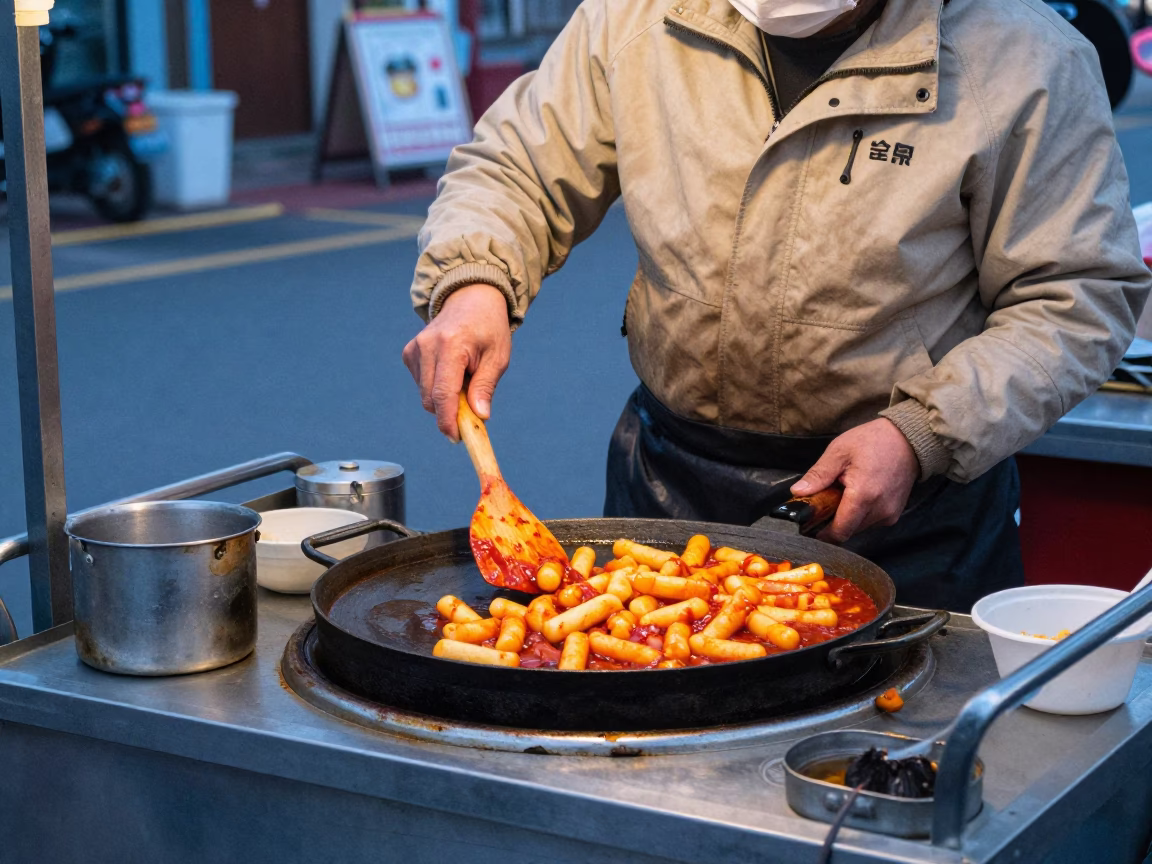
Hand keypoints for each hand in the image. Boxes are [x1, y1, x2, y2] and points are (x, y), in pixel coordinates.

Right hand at [402, 283, 511, 439]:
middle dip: (449, 412)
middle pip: (430, 398)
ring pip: (424, 394)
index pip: (443, 393)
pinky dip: (435, 387)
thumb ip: (485, 387)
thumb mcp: (497, 357)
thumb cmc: (488, 328)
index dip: (448, 420)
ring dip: (443, 398)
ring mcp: (415, 348)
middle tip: (471, 408)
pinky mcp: (409, 352)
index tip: (456, 437)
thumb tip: (479, 416)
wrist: (471, 299)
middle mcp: (427, 345)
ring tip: (464, 378)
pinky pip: (420, 384)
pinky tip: (450, 371)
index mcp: (451, 345)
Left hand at [790, 419, 918, 542]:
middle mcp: (879, 510)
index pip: (839, 531)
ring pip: (858, 527)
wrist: (909, 438)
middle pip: (848, 530)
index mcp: (863, 496)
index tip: (810, 524)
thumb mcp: (839, 452)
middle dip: (833, 520)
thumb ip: (818, 475)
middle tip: (826, 499)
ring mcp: (889, 514)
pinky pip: (870, 521)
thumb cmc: (874, 441)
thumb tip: (798, 492)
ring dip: (847, 516)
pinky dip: (860, 513)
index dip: (822, 532)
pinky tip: (858, 494)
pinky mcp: (894, 514)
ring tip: (844, 493)